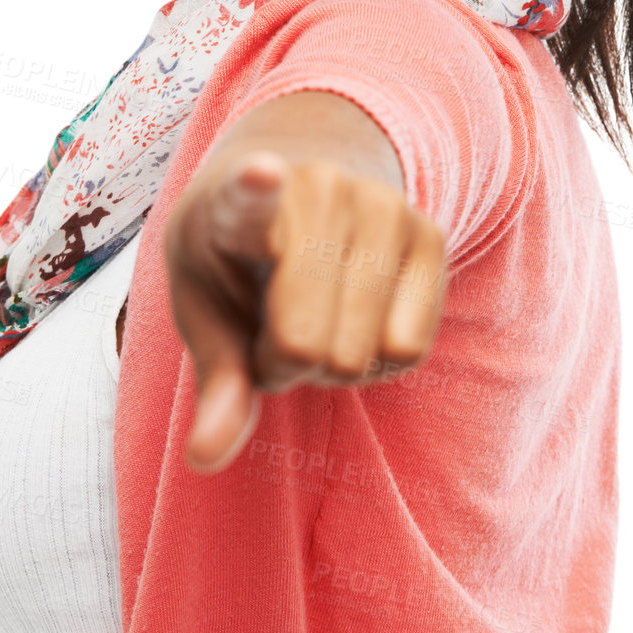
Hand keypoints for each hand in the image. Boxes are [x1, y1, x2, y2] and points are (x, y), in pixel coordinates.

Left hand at [163, 147, 447, 474]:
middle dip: (282, 361)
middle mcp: (319, 186)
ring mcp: (383, 205)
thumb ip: (213, 379)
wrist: (305, 184)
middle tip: (272, 322)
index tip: (262, 174)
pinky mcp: (431, 234)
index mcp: (238, 196)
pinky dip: (376, 360)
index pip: (248, 195)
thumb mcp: (202, 307)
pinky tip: (355, 317)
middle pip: (303, 343)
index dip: (256, 187)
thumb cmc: (236, 257)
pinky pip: (408, 349)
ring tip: (315, 313)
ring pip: (359, 354)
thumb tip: (206, 457)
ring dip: (329, 364)